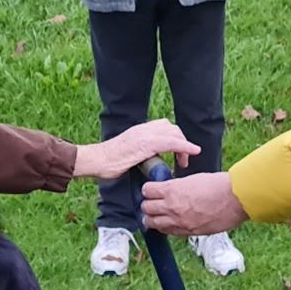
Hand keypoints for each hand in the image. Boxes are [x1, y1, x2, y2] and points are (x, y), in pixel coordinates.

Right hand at [73, 118, 200, 179]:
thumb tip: (149, 163)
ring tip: (184, 162)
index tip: (178, 153)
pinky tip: (193, 152)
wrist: (96, 160)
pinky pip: (172, 142)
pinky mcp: (146, 144)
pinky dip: (185, 146)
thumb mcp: (129, 154)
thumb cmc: (109, 162)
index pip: (164, 127)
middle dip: (182, 142)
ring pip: (174, 133)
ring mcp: (145, 135)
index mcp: (140, 130)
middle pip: (172, 129)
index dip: (176, 138)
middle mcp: (144, 129)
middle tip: (182, 161)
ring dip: (184, 146)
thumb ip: (140, 153)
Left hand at [141, 172, 247, 234]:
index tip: (152, 190)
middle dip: (148, 205)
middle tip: (153, 203)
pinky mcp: (187, 232)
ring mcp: (178, 221)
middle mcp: (171, 207)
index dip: (149, 190)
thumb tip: (170, 191)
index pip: (146, 190)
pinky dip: (165, 228)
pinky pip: (167, 232)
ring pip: (152, 223)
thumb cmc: (218, 185)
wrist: (235, 199)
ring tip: (158, 216)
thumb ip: (178, 187)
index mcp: (172, 189)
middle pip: (146, 208)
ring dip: (153, 218)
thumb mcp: (193, 180)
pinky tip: (169, 223)